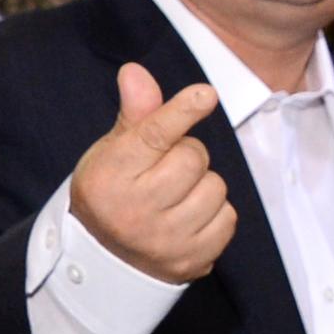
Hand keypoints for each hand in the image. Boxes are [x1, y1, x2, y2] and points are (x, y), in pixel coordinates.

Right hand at [70, 63, 236, 284]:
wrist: (104, 259)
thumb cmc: (113, 192)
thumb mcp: (113, 152)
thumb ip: (135, 115)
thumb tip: (136, 72)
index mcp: (109, 177)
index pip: (153, 137)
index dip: (181, 112)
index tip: (206, 94)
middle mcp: (134, 212)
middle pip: (193, 158)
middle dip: (187, 155)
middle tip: (165, 169)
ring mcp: (164, 241)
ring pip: (215, 187)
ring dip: (204, 185)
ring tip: (177, 196)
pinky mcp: (191, 261)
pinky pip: (228, 218)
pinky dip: (216, 213)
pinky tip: (190, 218)